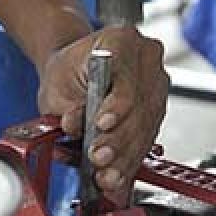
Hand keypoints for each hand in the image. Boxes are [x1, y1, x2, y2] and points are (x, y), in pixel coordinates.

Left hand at [37, 27, 168, 200]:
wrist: (76, 71)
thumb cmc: (67, 71)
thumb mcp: (57, 86)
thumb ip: (68, 106)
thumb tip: (75, 126)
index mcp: (123, 40)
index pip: (126, 78)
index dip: (116, 106)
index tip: (102, 125)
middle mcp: (147, 59)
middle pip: (139, 107)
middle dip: (118, 140)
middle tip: (99, 158)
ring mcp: (157, 84)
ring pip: (145, 127)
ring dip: (125, 156)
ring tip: (106, 175)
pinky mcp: (158, 109)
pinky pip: (147, 138)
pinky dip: (129, 160)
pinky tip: (117, 175)